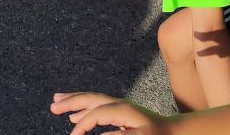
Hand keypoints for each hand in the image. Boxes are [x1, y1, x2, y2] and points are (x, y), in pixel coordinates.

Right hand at [50, 93, 164, 134]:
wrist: (176, 132)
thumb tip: (96, 134)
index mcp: (121, 109)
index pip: (94, 114)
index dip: (82, 125)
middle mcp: (118, 104)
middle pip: (89, 99)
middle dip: (71, 101)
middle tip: (53, 105)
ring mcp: (120, 107)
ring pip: (92, 101)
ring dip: (74, 102)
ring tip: (57, 103)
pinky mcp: (122, 113)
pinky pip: (97, 108)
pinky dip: (84, 110)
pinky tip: (76, 117)